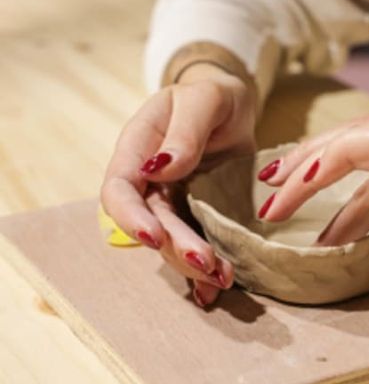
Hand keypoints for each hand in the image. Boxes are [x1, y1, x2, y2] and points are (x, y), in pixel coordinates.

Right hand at [101, 63, 256, 306]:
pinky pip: (198, 243)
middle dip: (175, 248)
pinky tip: (216, 288)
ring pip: (174, 241)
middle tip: (206, 265)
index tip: (153, 236)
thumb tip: (163, 168)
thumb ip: (185, 130)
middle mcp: (150, 182)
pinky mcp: (200, 213)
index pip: (119, 190)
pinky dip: (204, 269)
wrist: (234, 106)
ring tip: (222, 279)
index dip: (131, 217)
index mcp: (138, 150)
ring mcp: (175, 201)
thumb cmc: (212, 96)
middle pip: (151, 224)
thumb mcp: (204, 99)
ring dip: (194, 264)